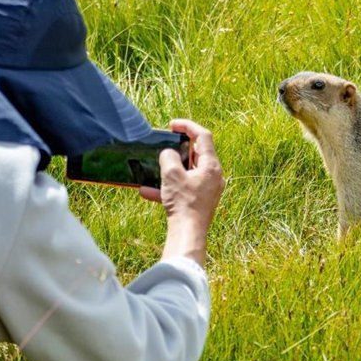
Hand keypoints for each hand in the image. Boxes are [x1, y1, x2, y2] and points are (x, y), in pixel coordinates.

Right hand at [139, 119, 224, 265]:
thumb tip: (168, 153)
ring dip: (170, 170)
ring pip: (188, 172)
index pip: (203, 136)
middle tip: (165, 144)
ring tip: (154, 170)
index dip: (188, 126)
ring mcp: (208, 189)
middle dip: (178, 149)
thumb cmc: (183, 204)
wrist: (188, 235)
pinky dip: (168, 187)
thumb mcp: (171, 175)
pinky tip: (147, 191)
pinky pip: (184, 188)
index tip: (172, 125)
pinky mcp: (200, 201)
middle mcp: (214, 176)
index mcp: (212, 166)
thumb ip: (169, 157)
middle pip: (197, 154)